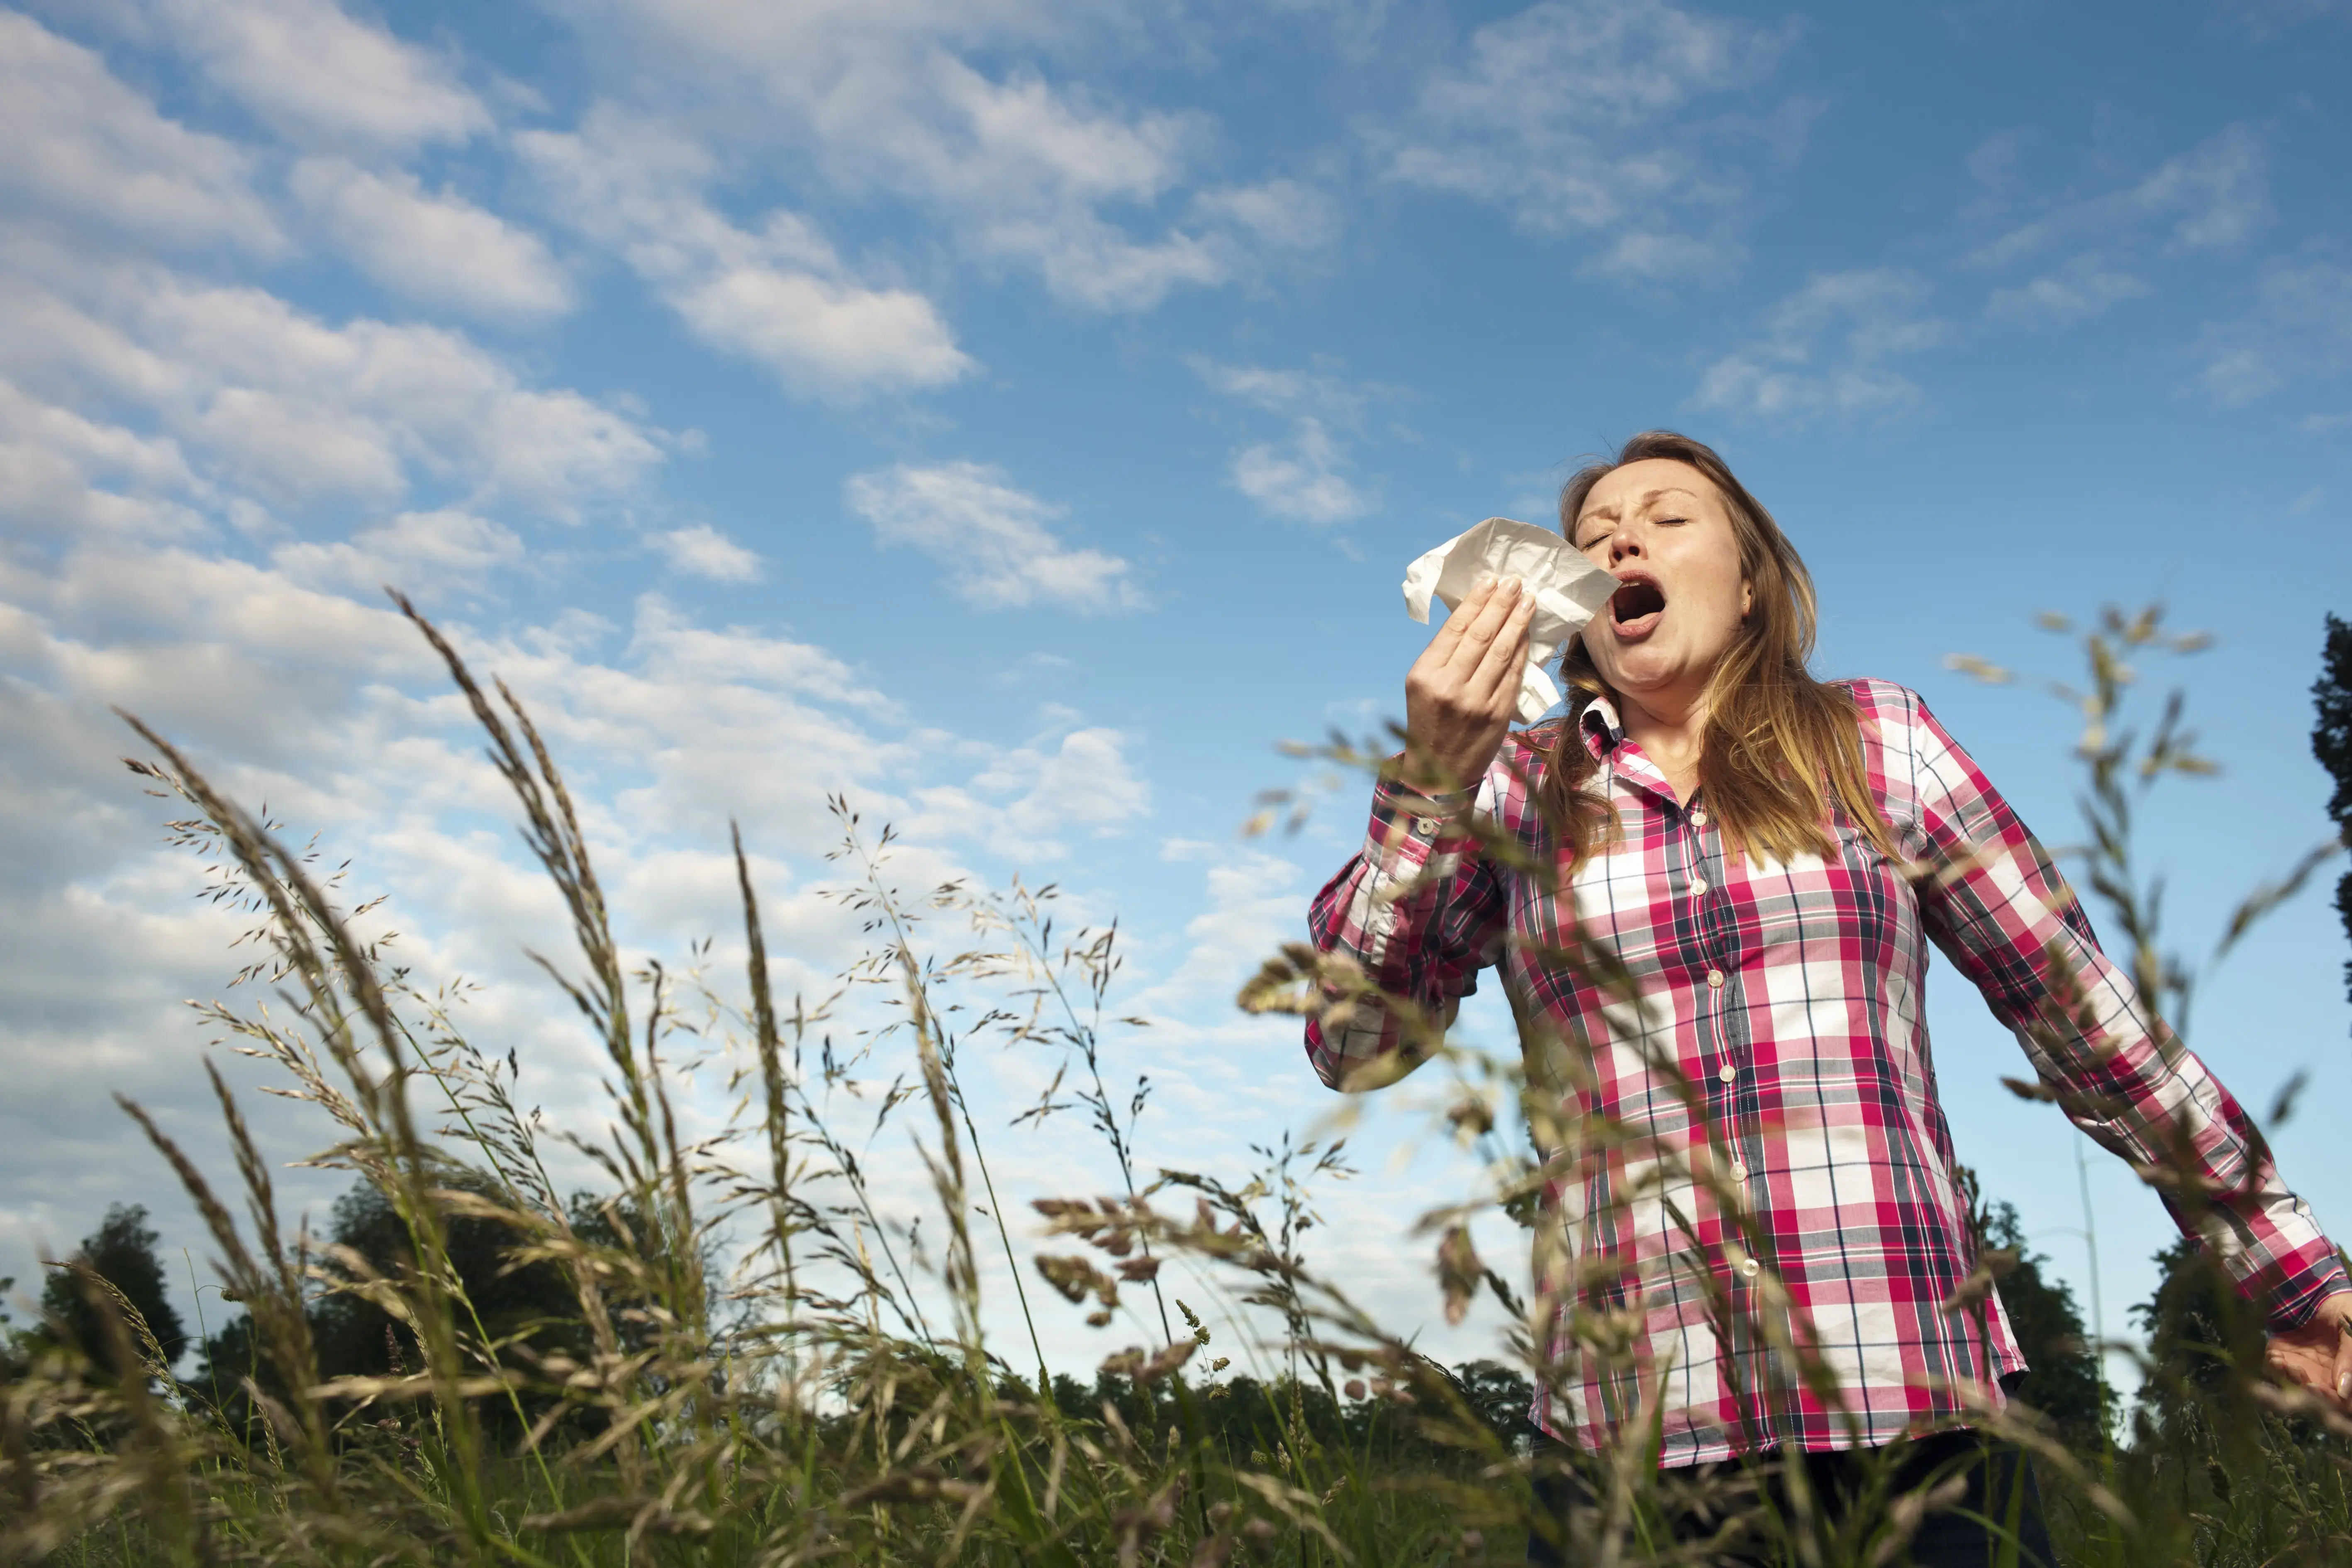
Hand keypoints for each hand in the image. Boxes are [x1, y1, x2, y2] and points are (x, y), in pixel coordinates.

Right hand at [1403, 576, 1534, 792]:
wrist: (1438, 771)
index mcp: (1425, 675)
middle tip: (1515, 583)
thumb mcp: (1422, 685)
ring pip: (1503, 651)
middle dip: (1501, 604)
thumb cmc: (1429, 721)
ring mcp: (1476, 702)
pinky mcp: (1498, 714)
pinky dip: (1522, 650)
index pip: (1455, 628)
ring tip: (1528, 600)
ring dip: (1518, 622)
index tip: (1491, 581)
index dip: (1477, 601)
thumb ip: (1444, 655)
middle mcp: (1449, 687)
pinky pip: (1515, 674)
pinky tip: (1526, 633)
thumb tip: (1476, 615)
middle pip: (1482, 635)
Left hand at [2265, 1289, 2351, 1405]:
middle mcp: (2323, 1377)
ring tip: (2283, 1362)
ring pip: (2291, 1386)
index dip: (2329, 1401)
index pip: (2340, 1400)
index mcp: (2344, 1374)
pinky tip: (2275, 1356)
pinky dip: (2272, 1366)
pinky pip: (2273, 1369)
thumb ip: (2350, 1359)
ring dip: (2285, 1378)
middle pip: (2313, 1398)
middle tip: (2297, 1373)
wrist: (2320, 1292)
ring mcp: (2301, 1367)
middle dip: (2302, 1391)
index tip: (2316, 1389)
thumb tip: (2344, 1391)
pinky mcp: (2281, 1356)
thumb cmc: (2343, 1312)